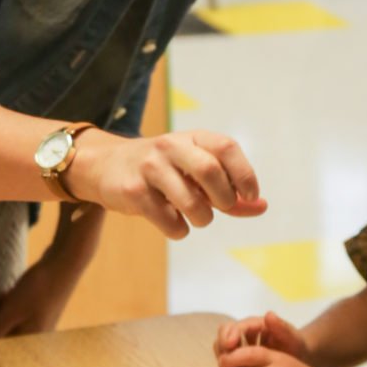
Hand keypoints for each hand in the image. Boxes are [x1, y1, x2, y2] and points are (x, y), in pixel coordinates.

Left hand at [0, 202, 102, 339]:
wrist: (66, 262)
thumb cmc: (39, 288)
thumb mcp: (12, 310)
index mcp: (30, 339)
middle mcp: (36, 335)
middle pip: (3, 334)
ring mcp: (39, 323)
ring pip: (9, 323)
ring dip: (1, 310)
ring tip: (5, 294)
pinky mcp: (40, 311)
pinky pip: (17, 314)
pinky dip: (10, 305)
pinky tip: (12, 293)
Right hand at [70, 130, 265, 240]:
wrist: (105, 167)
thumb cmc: (163, 172)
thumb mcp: (195, 172)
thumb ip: (229, 190)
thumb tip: (261, 207)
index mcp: (192, 137)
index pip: (227, 147)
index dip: (245, 175)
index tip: (250, 196)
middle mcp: (170, 146)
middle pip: (210, 171)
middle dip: (224, 199)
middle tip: (221, 208)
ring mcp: (149, 167)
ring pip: (192, 202)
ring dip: (202, 219)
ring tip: (197, 217)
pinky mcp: (132, 191)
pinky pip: (169, 221)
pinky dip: (179, 229)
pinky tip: (171, 221)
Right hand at [215, 310, 311, 366]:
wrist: (298, 359)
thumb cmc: (295, 345)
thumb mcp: (292, 337)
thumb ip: (282, 327)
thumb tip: (268, 315)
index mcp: (254, 325)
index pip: (234, 327)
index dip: (229, 335)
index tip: (230, 345)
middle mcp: (243, 335)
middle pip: (222, 338)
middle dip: (222, 349)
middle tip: (225, 362)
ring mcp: (239, 350)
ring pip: (221, 353)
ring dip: (224, 362)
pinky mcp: (239, 363)